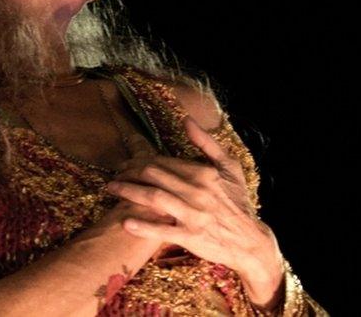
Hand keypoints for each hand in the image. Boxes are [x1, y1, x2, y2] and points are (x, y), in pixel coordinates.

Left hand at [103, 116, 283, 293]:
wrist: (250, 240)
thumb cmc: (238, 202)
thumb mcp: (230, 167)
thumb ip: (207, 143)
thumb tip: (186, 119)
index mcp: (204, 172)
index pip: (165, 161)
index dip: (141, 160)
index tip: (127, 161)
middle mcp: (197, 191)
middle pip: (154, 175)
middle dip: (130, 172)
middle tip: (115, 172)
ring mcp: (193, 214)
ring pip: (154, 198)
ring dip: (129, 191)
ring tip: (111, 188)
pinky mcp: (190, 236)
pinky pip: (162, 230)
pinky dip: (143, 226)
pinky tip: (125, 222)